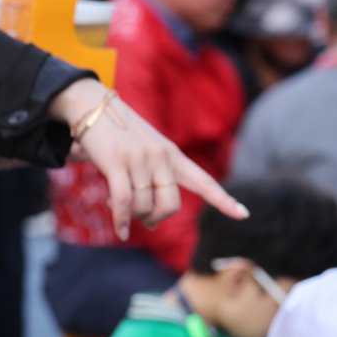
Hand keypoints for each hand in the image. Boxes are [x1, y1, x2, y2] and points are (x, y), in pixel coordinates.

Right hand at [49, 79, 248, 240]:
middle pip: (171, 205)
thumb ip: (151, 186)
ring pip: (144, 205)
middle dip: (157, 218)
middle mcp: (162, 157)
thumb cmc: (118, 136)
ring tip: (119, 208)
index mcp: (174, 155)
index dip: (224, 200)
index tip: (244, 215)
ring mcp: (141, 159)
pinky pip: (124, 201)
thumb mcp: (143, 156)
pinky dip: (122, 220)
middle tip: (144, 219)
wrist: (92, 105)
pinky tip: (120, 231)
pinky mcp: (117, 162)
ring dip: (133, 216)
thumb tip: (151, 224)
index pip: (204, 181)